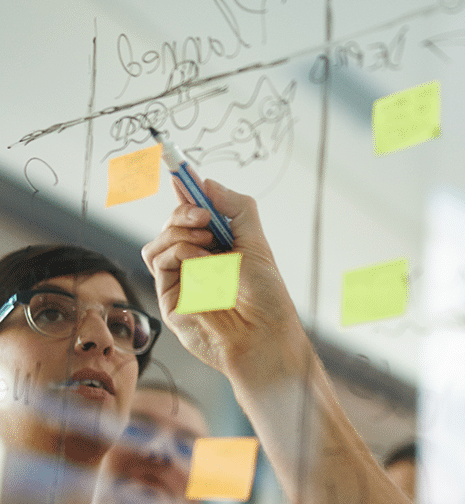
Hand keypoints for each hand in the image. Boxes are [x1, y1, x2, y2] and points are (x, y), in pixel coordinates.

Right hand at [141, 178, 304, 380]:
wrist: (264, 335)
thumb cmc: (267, 297)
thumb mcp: (257, 242)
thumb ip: (236, 207)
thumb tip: (206, 182)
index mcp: (221, 247)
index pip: (195, 212)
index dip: (186, 190)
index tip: (179, 168)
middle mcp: (199, 261)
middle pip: (174, 222)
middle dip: (186, 210)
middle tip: (207, 217)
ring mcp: (182, 278)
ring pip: (160, 239)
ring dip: (181, 231)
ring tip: (209, 242)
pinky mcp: (170, 295)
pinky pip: (159, 259)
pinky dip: (178, 251)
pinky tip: (201, 260)